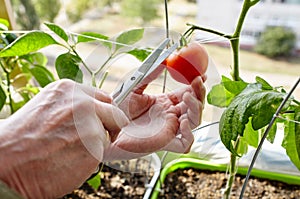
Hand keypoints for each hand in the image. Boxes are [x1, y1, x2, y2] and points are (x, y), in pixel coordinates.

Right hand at [0, 79, 128, 198]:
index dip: (104, 112)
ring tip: (68, 152)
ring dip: (95, 145)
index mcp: (69, 89)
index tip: (103, 121)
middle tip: (103, 138)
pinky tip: (67, 161)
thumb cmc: (20, 138)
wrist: (6, 162)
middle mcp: (84, 104)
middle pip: (114, 115)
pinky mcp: (94, 149)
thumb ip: (72, 105)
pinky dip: (89, 160)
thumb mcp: (46, 106)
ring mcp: (91, 126)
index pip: (104, 98)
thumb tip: (94, 111)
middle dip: (111, 127)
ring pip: (106, 136)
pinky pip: (100, 155)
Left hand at [103, 76, 205, 160]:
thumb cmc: (118, 109)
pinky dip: (189, 134)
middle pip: (195, 107)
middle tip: (197, 81)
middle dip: (199, 93)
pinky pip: (185, 144)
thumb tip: (164, 60)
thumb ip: (149, 74)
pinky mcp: (164, 143)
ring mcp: (169, 130)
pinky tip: (182, 122)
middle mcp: (170, 116)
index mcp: (165, 103)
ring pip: (194, 122)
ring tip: (187, 97)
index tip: (200, 74)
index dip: (196, 85)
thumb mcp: (134, 87)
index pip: (188, 94)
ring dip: (196, 109)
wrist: (106, 126)